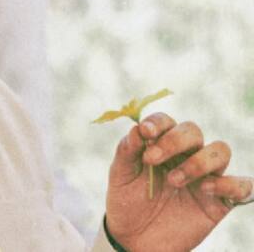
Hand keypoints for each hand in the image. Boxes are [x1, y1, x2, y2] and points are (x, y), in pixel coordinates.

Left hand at [104, 112, 251, 251]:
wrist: (135, 240)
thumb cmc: (128, 202)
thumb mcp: (121, 175)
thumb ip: (127, 150)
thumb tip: (137, 127)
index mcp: (161, 145)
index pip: (166, 122)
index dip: (158, 122)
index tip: (146, 132)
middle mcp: (186, 156)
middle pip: (193, 131)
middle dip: (174, 141)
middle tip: (152, 160)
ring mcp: (206, 177)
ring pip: (220, 150)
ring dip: (198, 162)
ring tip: (174, 181)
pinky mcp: (220, 202)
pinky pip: (242, 186)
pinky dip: (229, 184)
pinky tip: (205, 189)